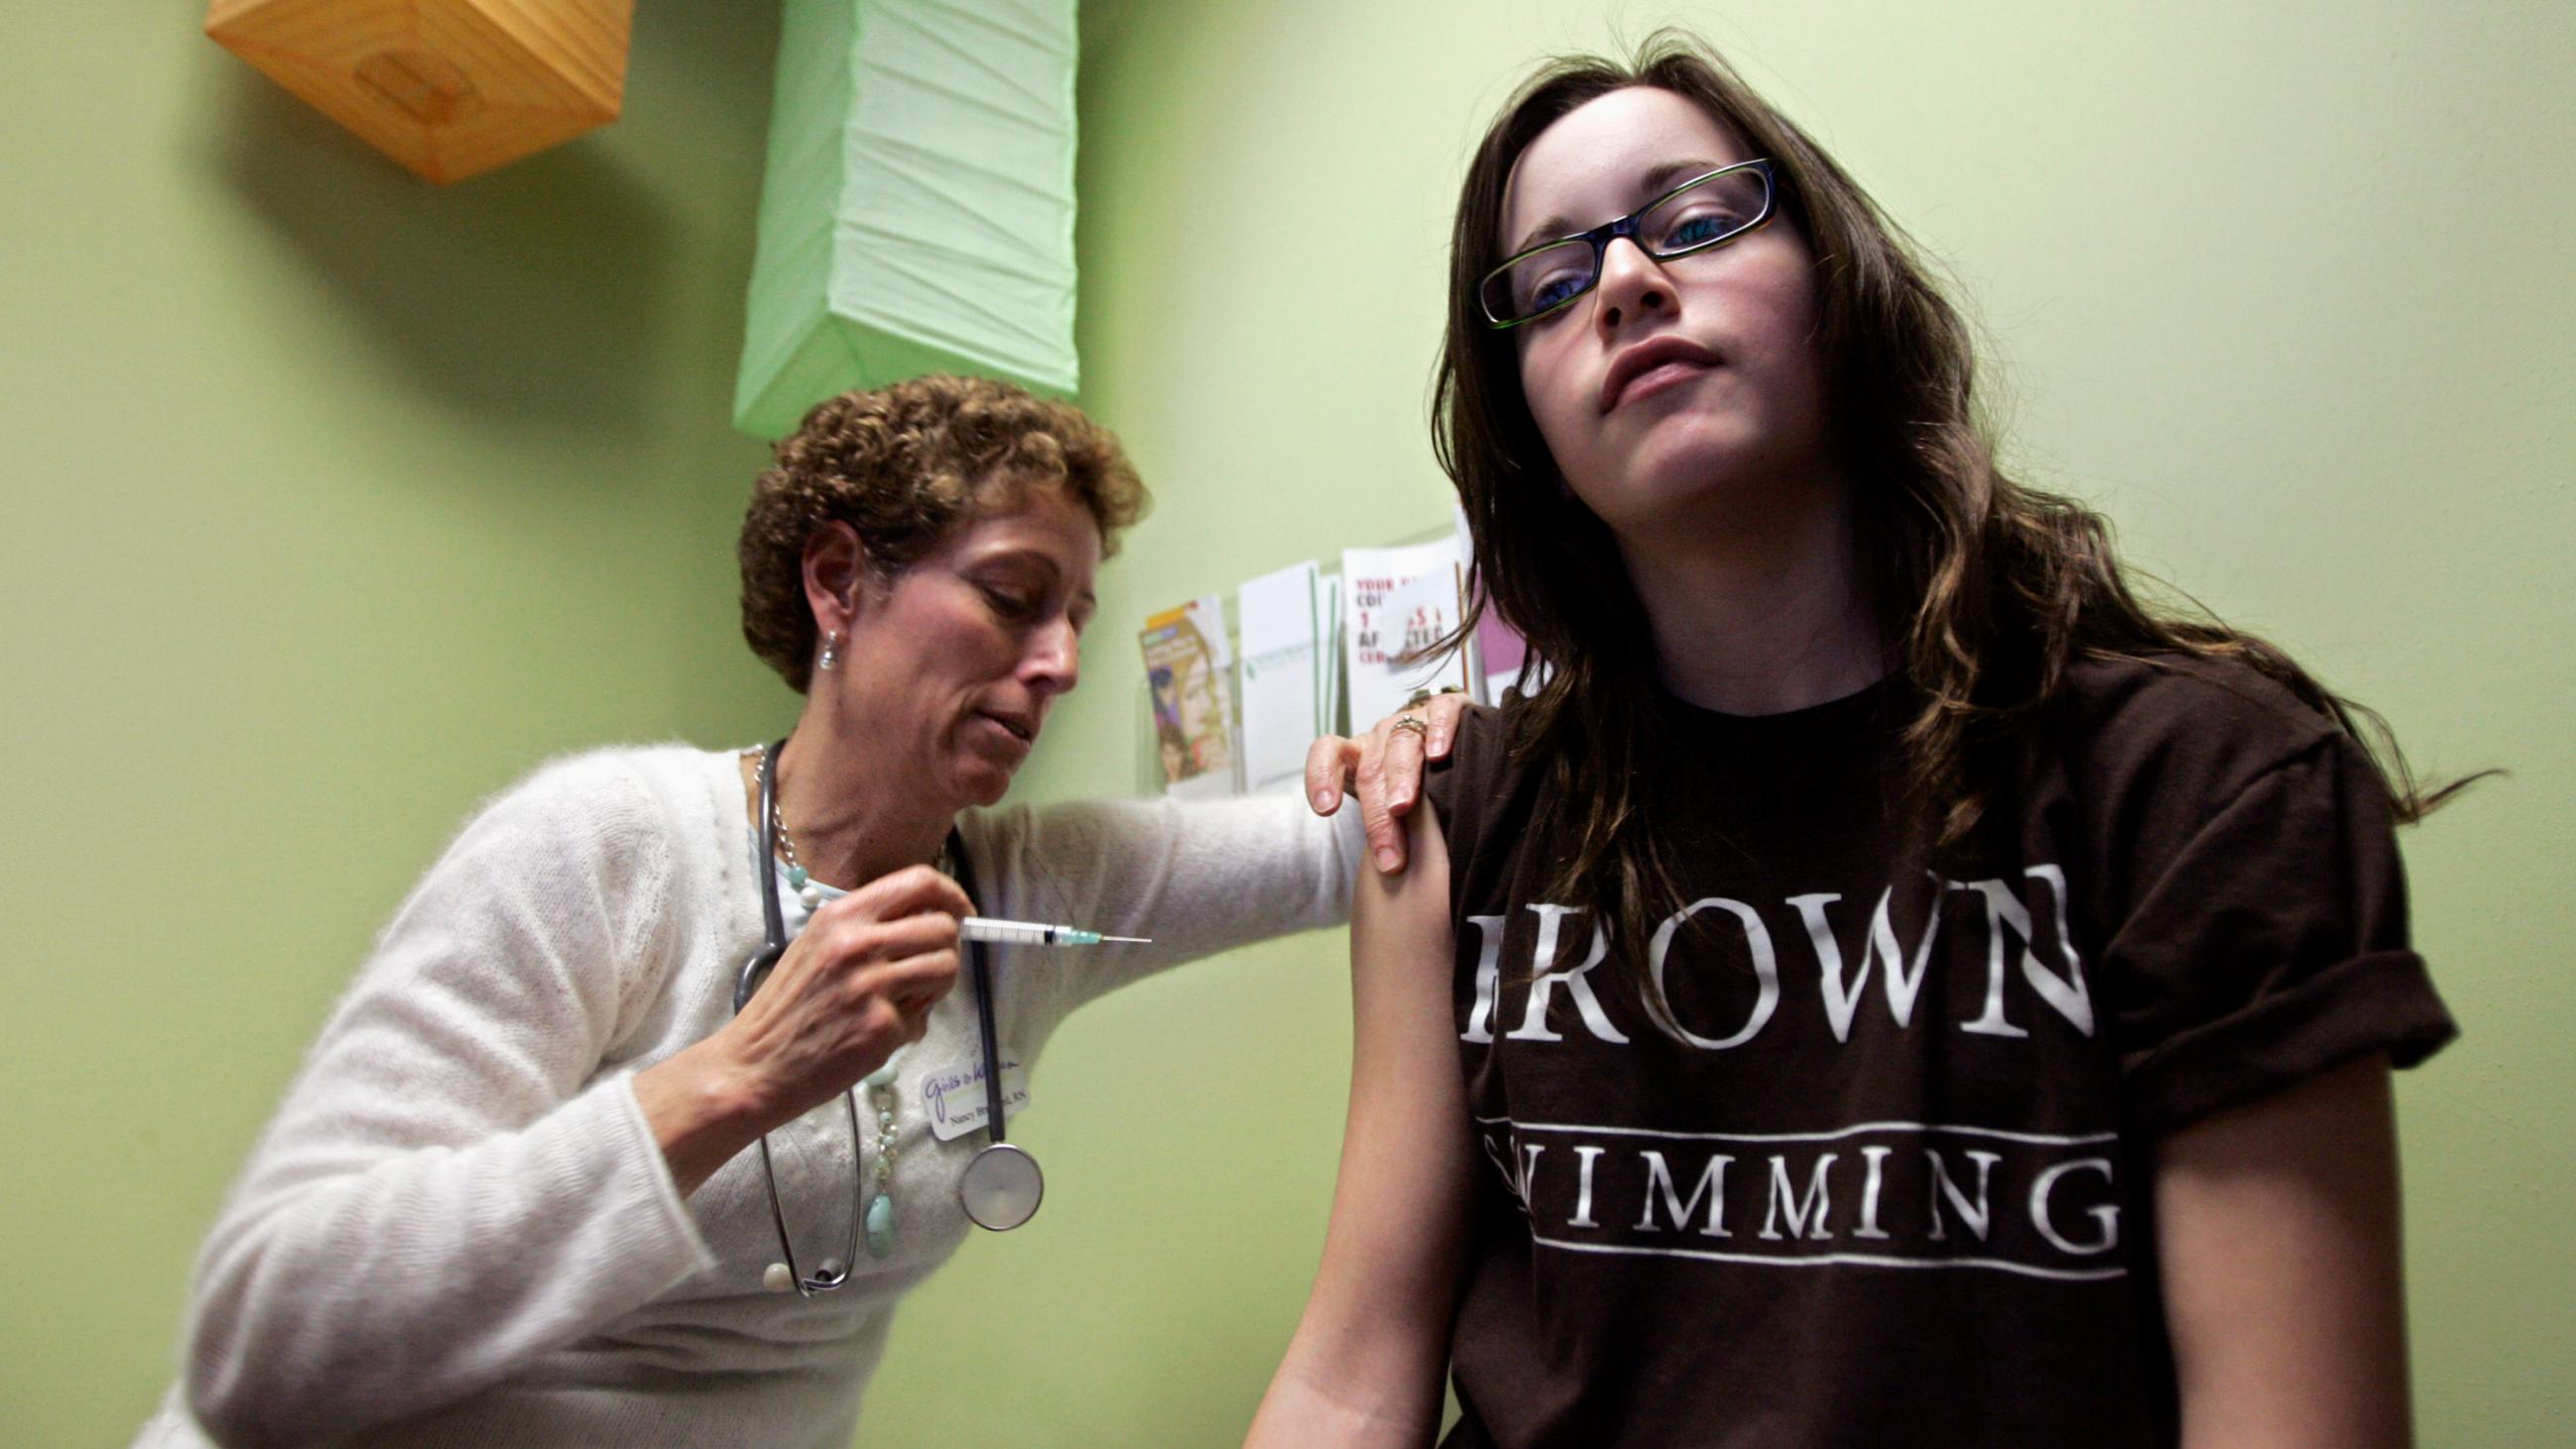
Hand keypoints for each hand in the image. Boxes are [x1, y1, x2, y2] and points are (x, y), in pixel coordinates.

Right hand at [720, 864, 970, 1123]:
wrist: (754, 1065)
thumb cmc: (787, 1009)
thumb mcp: (817, 945)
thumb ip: (868, 927)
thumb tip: (928, 919)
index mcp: (841, 916)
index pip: (920, 882)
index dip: (953, 896)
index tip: (962, 913)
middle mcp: (857, 944)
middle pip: (943, 927)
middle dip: (947, 949)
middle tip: (927, 969)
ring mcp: (870, 985)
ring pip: (946, 968)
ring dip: (936, 987)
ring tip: (904, 1001)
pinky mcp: (881, 1026)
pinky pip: (923, 1018)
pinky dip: (908, 1028)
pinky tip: (876, 1034)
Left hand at [1304, 689, 1472, 874]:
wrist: (1453, 744)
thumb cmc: (1416, 784)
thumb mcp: (1391, 805)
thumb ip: (1382, 825)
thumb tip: (1389, 874)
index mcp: (1358, 755)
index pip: (1327, 754)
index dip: (1321, 777)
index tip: (1325, 810)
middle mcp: (1381, 736)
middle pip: (1371, 770)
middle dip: (1377, 817)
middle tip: (1389, 858)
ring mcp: (1413, 720)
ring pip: (1400, 745)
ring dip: (1400, 779)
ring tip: (1401, 807)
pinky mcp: (1448, 707)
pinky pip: (1440, 713)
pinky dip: (1438, 731)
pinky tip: (1440, 754)